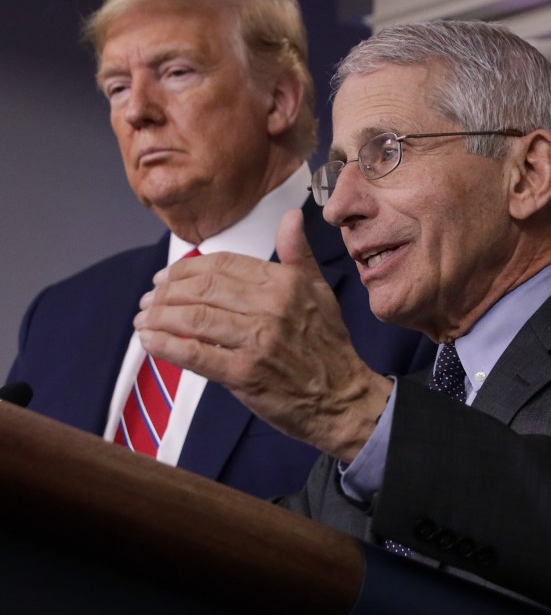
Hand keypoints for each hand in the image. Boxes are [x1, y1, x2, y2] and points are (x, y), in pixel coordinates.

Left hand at [134, 209, 391, 461]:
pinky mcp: (244, 373)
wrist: (342, 398)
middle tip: (150, 299)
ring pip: (194, 318)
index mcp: (286, 282)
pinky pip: (194, 353)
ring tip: (144, 318)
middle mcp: (272, 307)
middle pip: (203, 288)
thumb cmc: (328, 346)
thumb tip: (292, 217)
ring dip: (160, 317)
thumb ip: (299, 254)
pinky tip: (150, 341)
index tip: (168, 277)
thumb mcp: (320, 292)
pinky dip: (166, 345)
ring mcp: (257, 340)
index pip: (223, 264)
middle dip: (167, 292)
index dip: (187, 268)